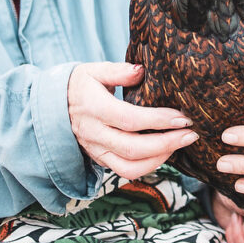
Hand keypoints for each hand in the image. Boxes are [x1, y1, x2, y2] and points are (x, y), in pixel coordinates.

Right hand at [68, 62, 196, 179]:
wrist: (53, 107)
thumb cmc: (79, 85)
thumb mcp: (94, 71)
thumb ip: (118, 71)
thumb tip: (141, 71)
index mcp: (94, 109)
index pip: (130, 120)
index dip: (159, 120)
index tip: (182, 117)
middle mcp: (95, 134)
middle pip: (133, 148)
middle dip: (167, 144)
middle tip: (191, 134)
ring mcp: (96, 150)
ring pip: (130, 167)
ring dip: (160, 159)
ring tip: (181, 144)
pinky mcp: (100, 160)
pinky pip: (125, 171)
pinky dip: (148, 166)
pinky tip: (165, 152)